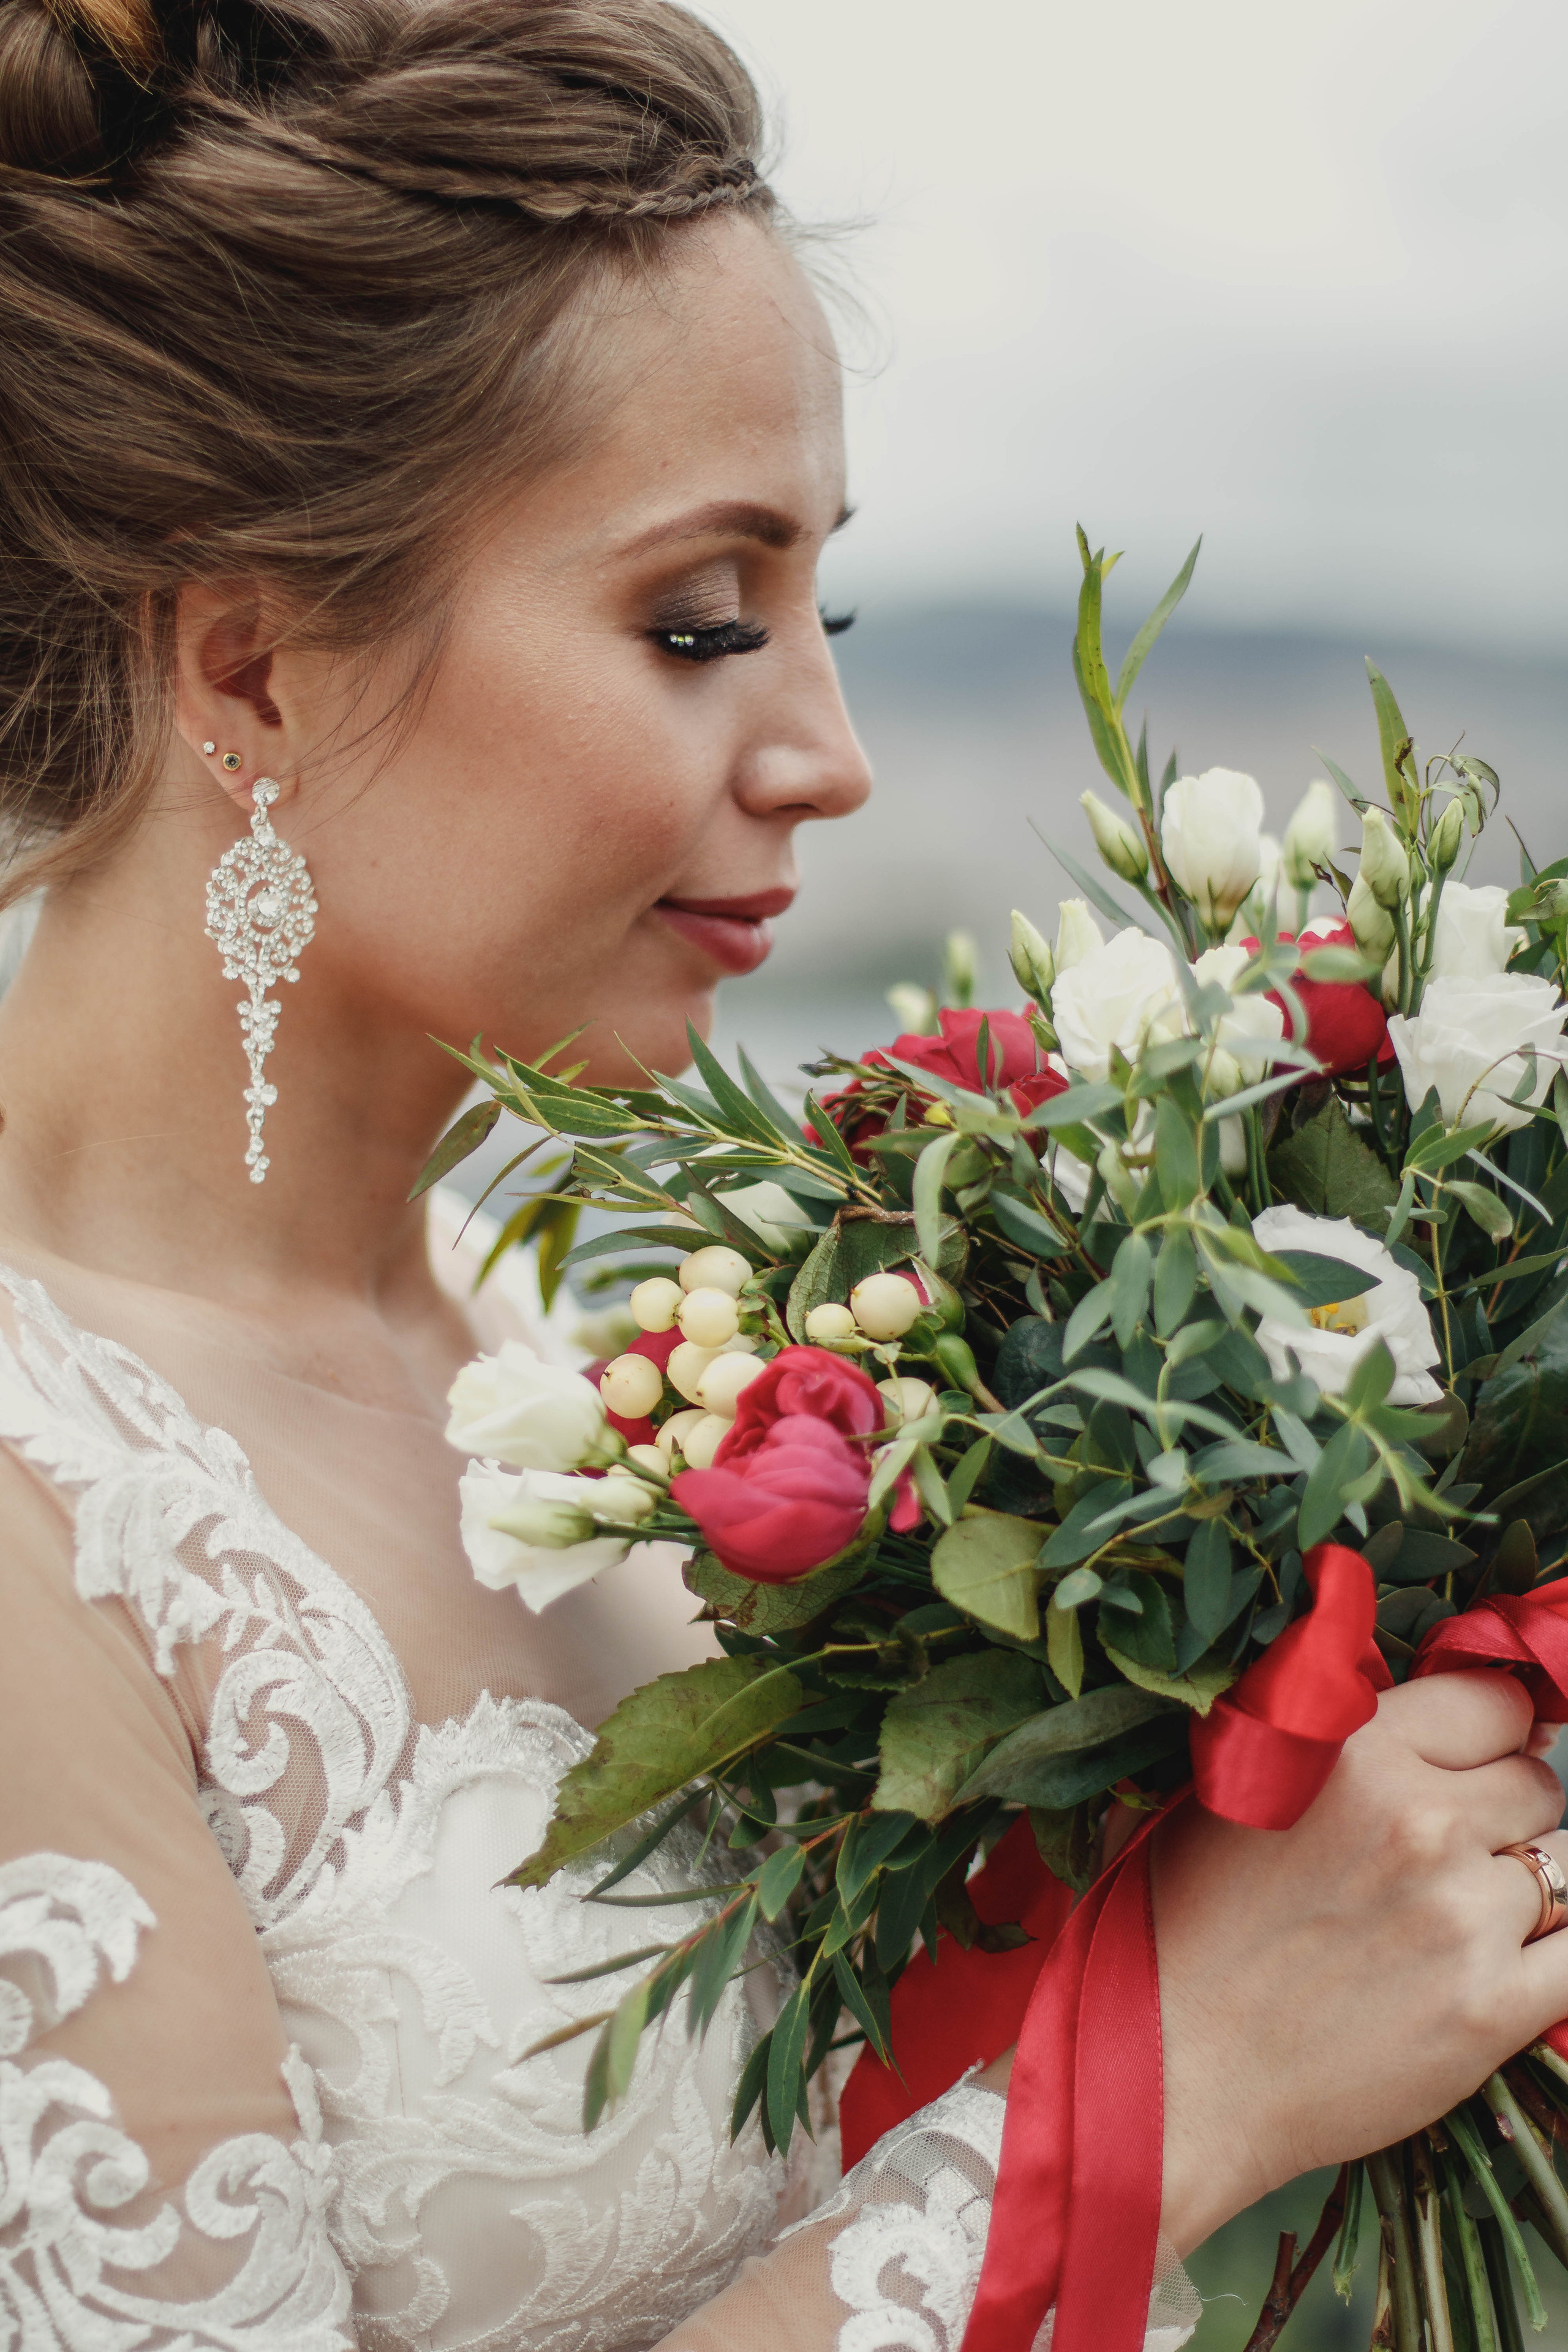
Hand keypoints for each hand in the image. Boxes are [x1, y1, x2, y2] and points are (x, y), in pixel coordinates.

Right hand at [1154, 1670, 1567, 2251]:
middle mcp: (1418, 1819)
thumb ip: (1338, 1740)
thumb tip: (1436, 1710)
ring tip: (1455, 1921)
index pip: (1493, 1704)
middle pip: (1536, 1783)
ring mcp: (1462, 1916)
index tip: (1474, 1762)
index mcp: (1353, 1750)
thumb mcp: (1235, 1786)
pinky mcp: (1491, 2009)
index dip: (1487, 1734)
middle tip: (1445, 1855)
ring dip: (1523, 1887)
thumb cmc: (1185, 1923)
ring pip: (1564, 1867)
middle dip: (1503, 1812)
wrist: (1173, 2067)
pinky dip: (1554, 1957)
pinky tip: (1508, 1966)